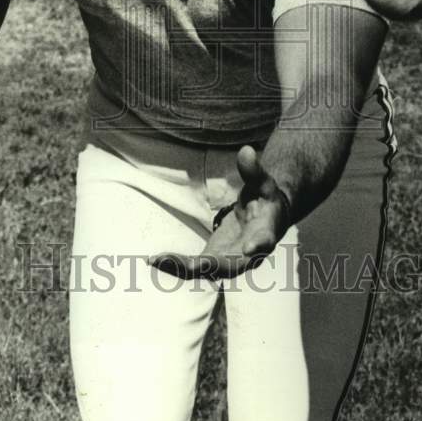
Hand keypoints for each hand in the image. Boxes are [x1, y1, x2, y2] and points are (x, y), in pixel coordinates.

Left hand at [148, 145, 290, 279]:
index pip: (264, 241)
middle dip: (208, 266)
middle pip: (229, 266)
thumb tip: (246, 150)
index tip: (249, 249)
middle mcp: (248, 255)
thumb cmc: (266, 198)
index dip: (258, 245)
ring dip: (182, 268)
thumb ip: (253, 171)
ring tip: (157, 260)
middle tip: (188, 265)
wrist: (266, 218)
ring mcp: (229, 261)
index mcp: (265, 234)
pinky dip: (176, 264)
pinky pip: (194, 266)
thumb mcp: (262, 182)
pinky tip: (155, 260)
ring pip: (206, 270)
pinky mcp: (214, 259)